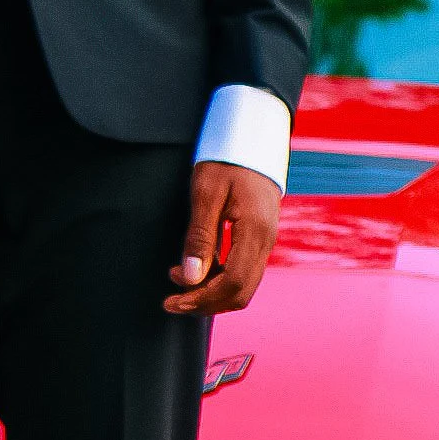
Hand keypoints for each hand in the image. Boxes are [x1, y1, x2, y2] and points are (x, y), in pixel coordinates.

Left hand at [165, 161, 281, 316]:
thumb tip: (190, 279)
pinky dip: (220, 279)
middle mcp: (266, 241)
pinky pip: (244, 270)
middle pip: (241, 292)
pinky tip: (198, 269)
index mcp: (255, 230)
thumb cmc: (226, 159)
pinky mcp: (260, 237)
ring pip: (244, 285)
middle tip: (171, 300)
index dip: (202, 299)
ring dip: (211, 292)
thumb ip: (199, 237)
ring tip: (179, 280)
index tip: (172, 301)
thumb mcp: (206, 194)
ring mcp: (266, 240)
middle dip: (205, 303)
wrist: (251, 136)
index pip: (233, 283)